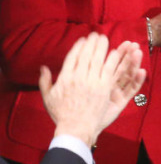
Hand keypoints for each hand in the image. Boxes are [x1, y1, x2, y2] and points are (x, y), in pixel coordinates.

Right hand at [40, 33, 145, 147]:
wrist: (76, 128)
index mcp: (65, 78)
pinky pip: (109, 71)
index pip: (72, 57)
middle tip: (96, 34)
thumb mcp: (48, 97)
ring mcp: (92, 83)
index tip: (82, 39)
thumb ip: (45, 81)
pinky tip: (115, 52)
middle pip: (86, 55)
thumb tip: (43, 67)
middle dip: (91, 43)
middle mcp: (79, 78)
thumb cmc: (61, 115)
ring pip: (98, 60)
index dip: (78, 47)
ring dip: (101, 48)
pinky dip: (111, 60)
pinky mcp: (104, 89)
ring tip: (105, 39)